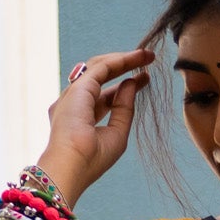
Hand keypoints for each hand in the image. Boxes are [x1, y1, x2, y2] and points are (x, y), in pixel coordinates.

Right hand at [36, 46, 153, 203]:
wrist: (72, 164)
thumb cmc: (91, 159)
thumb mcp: (116, 134)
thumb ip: (124, 109)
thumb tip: (131, 83)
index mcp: (80, 118)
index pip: (104, 96)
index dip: (124, 87)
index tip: (144, 79)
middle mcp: (74, 103)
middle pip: (101, 78)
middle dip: (124, 67)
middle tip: (147, 59)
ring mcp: (74, 93)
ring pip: (100, 67)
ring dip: (124, 59)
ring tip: (146, 55)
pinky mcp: (79, 87)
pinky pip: (103, 67)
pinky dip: (121, 61)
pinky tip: (138, 58)